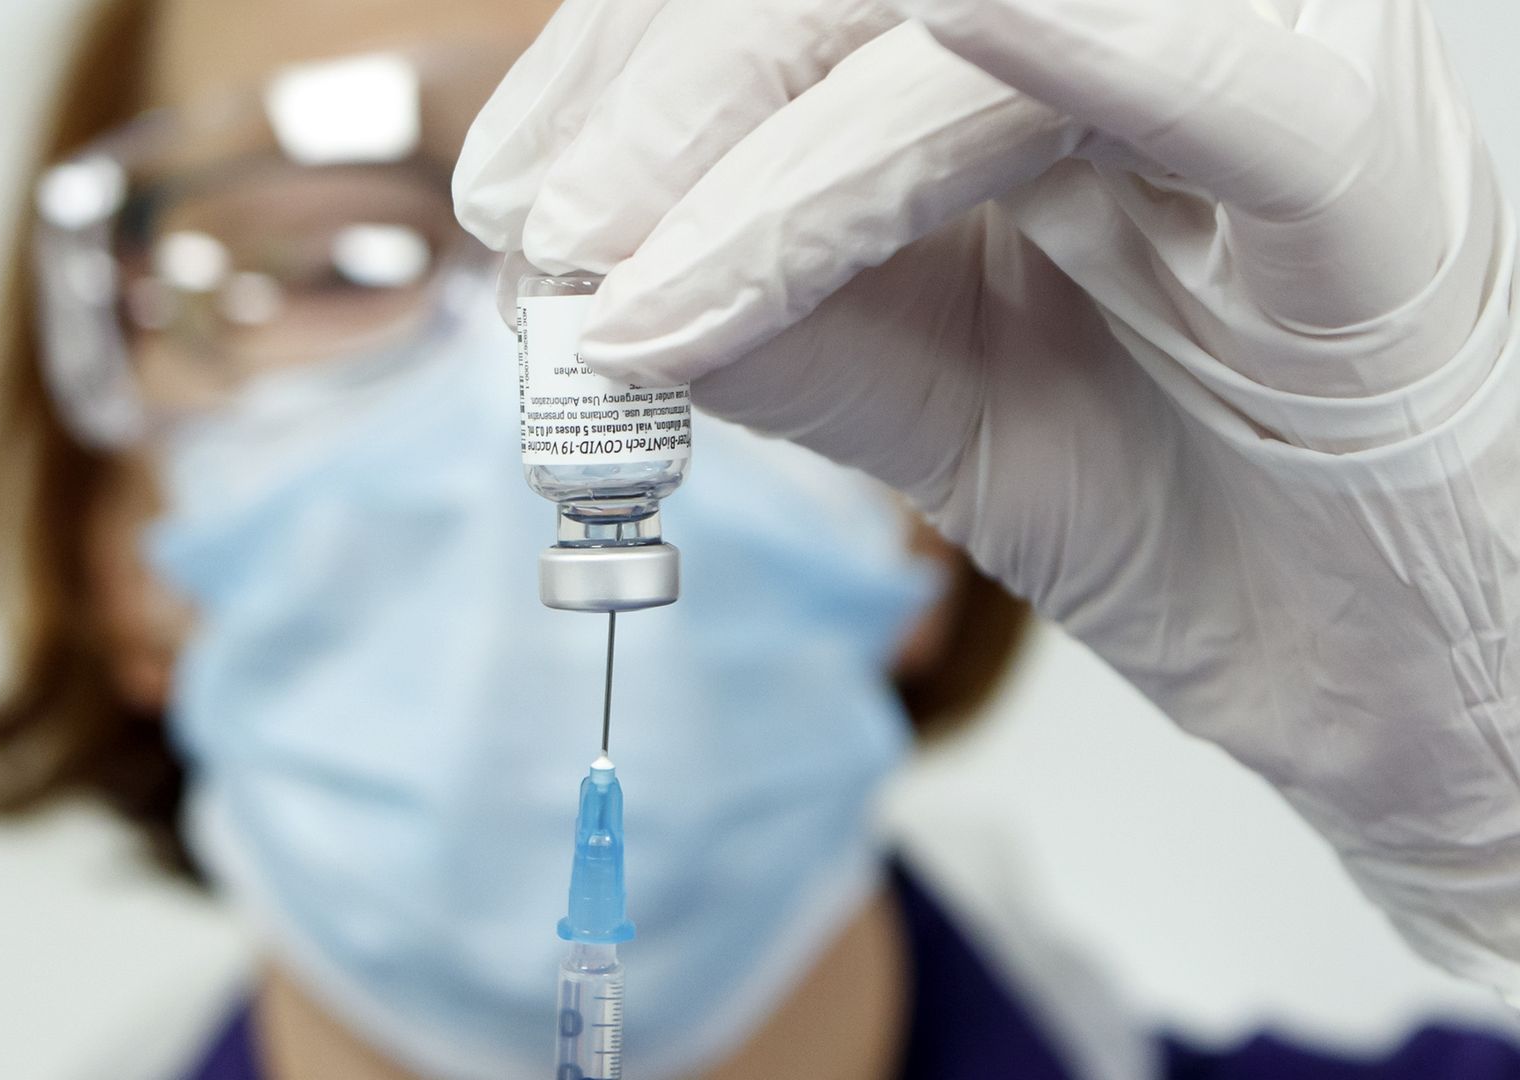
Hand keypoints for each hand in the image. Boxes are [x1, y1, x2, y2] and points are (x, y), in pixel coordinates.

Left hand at [455, 0, 1519, 995]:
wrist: (1385, 660)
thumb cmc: (1189, 501)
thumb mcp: (935, 399)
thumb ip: (783, 317)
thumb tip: (587, 280)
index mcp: (1055, 48)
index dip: (630, 61)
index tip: (517, 195)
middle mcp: (1149, 18)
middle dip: (668, 86)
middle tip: (549, 233)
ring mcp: (1260, 53)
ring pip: (945, 15)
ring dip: (760, 134)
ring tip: (629, 278)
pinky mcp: (1344, 152)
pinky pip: (1188, 64)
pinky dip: (1038, 51)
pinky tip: (901, 66)